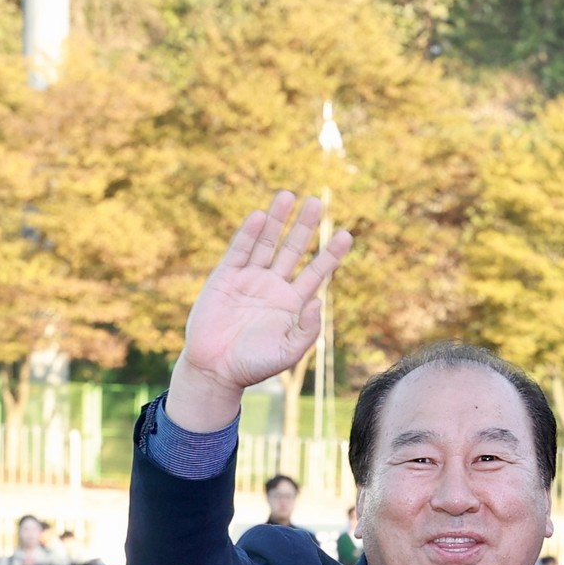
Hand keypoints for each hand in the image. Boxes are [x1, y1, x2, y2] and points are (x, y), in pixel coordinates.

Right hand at [170, 193, 353, 433]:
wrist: (216, 369)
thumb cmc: (255, 364)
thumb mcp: (289, 352)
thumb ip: (307, 329)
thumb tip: (318, 300)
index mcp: (293, 303)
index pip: (316, 272)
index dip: (330, 254)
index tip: (347, 235)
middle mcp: (273, 286)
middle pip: (293, 249)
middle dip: (305, 226)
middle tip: (318, 202)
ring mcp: (249, 279)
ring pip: (267, 243)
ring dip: (277, 220)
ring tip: (289, 195)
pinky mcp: (225, 277)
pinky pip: (240, 251)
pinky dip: (249, 234)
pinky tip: (261, 216)